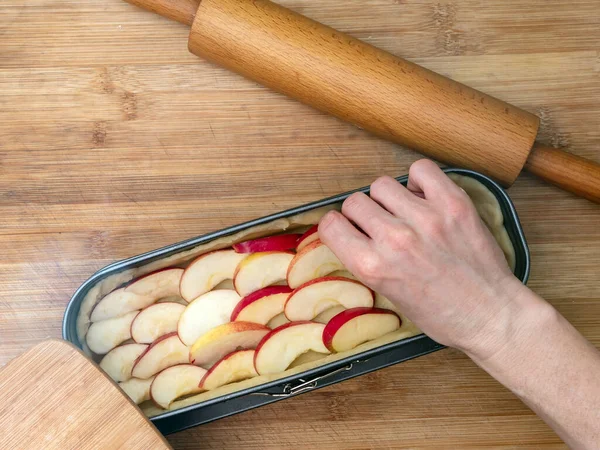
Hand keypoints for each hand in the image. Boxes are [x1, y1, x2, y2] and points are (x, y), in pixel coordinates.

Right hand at [318, 160, 528, 357]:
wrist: (491, 316)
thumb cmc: (441, 315)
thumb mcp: (389, 295)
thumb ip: (368, 261)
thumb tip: (356, 232)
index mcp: (373, 267)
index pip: (330, 225)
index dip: (338, 227)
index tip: (348, 230)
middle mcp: (394, 239)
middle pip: (355, 202)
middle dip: (362, 214)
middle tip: (380, 226)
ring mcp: (425, 218)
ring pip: (382, 185)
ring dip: (388, 198)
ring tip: (405, 213)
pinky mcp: (454, 204)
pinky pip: (421, 170)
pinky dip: (419, 179)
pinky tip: (424, 197)